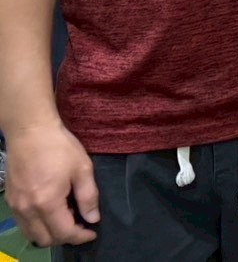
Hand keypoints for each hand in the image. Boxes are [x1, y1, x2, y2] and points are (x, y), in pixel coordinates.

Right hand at [5, 122, 99, 245]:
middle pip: (46, 239)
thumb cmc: (60, 147)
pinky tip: (50, 211)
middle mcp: (28, 210)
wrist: (30, 131)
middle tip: (80, 224)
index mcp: (47, 202)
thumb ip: (88, 196)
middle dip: (65, 237)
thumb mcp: (82, 169)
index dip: (80, 236)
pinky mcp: (11, 201)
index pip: (64, 232)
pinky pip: (23, 224)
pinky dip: (38, 225)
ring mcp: (16, 206)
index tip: (92, 233)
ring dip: (50, 233)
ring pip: (32, 234)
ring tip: (66, 217)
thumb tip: (93, 218)